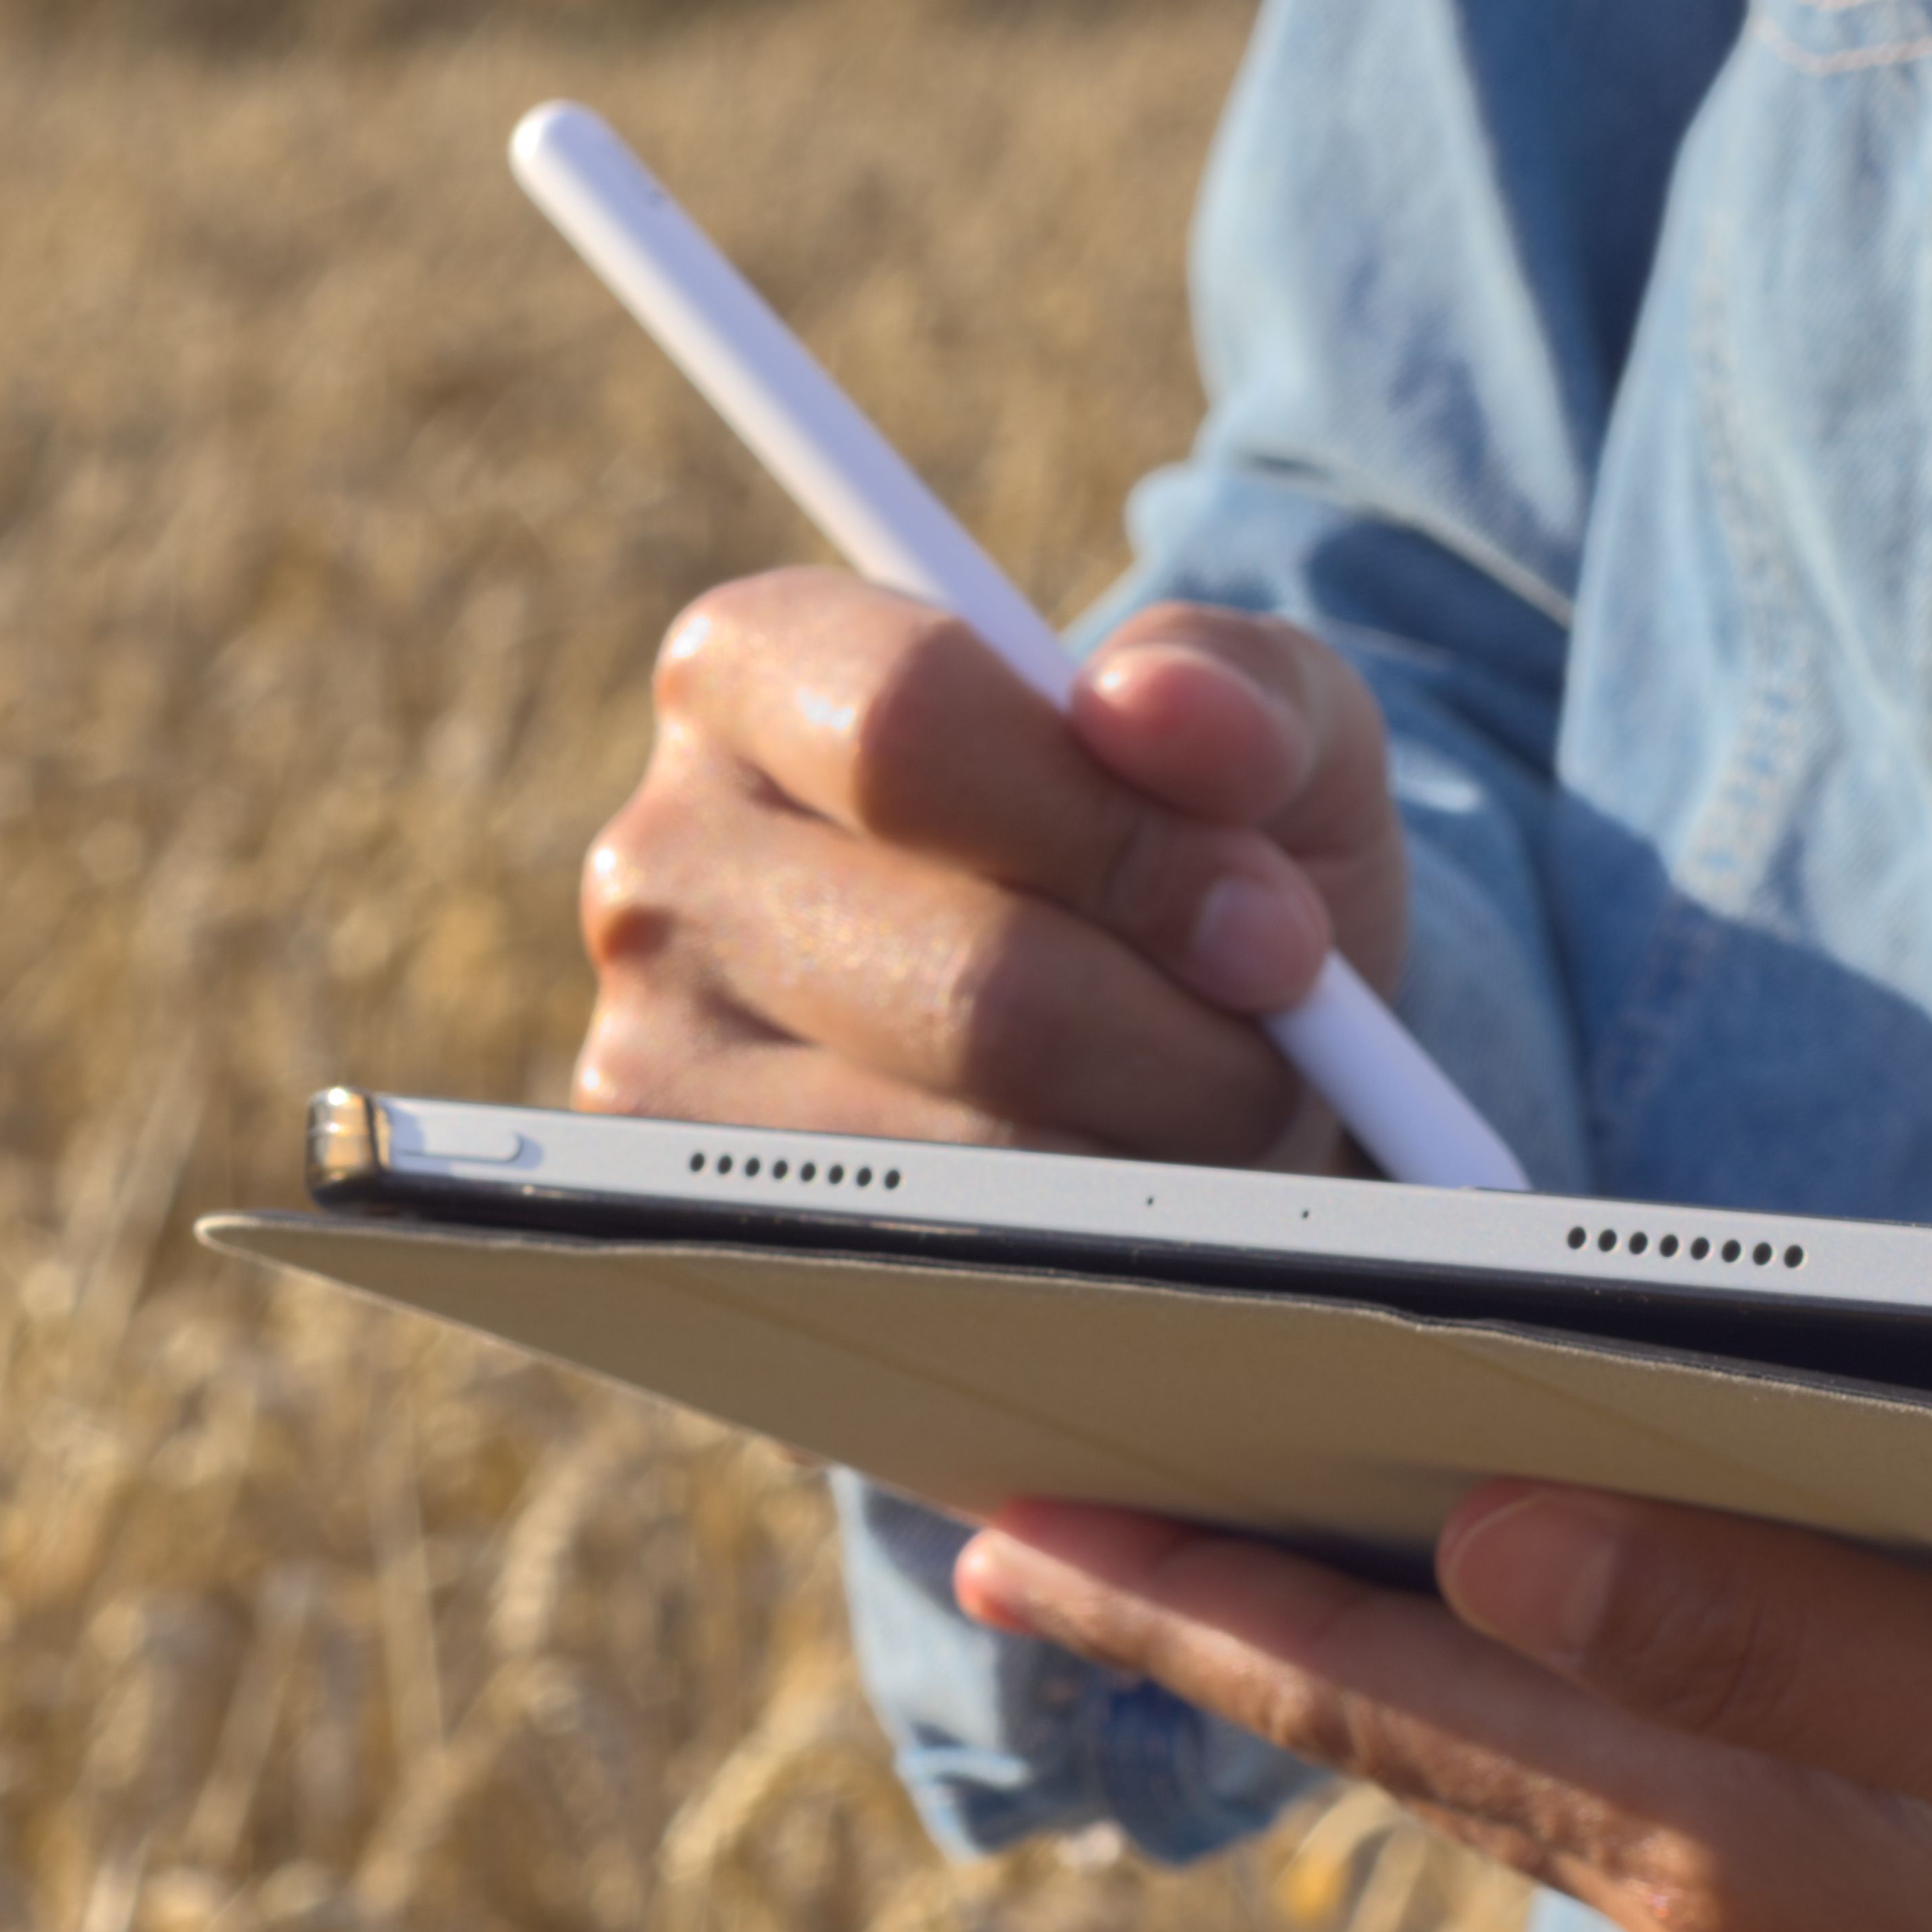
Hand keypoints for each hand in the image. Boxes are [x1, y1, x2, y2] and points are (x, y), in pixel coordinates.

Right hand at [573, 568, 1403, 1170]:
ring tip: (1196, 1118)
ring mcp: (657, 1051)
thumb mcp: (1261, 738)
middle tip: (1274, 1053)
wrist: (1161, 1058)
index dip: (1123, 838)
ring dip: (1141, 1152)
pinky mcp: (695, 1217)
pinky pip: (935, 1260)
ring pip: (965, 1143)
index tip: (1273, 925)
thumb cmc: (1192, 869)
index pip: (911, 723)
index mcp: (761, 671)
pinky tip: (1111, 1197)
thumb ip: (1241, 690)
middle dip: (1172, 1035)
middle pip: (968, 973)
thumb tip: (1155, 706)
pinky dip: (1077, 1247)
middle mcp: (666, 856)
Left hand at [952, 1486, 1931, 1931]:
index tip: (997, 1517)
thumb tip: (1490, 1545)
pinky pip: (1685, 1830)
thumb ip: (1786, 1635)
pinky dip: (1575, 1737)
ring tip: (1251, 1583)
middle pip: (1439, 1744)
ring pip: (1557, 1787)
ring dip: (1394, 1679)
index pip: (1404, 1698)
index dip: (1193, 1600)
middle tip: (1041, 1531)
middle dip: (1234, 1628)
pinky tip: (1561, 1686)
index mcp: (1766, 1859)